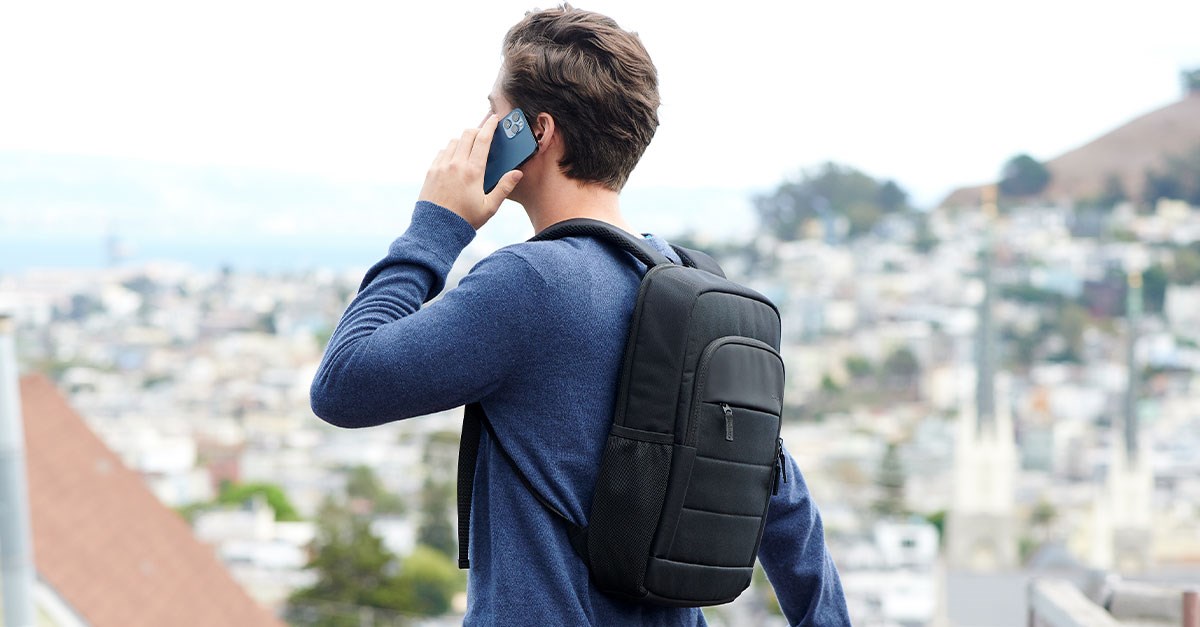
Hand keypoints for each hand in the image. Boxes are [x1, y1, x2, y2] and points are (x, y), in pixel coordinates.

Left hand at [418, 115, 522, 229]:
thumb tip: (517, 173)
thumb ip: (504, 188)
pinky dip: (450, 150)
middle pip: (467, 135)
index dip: (490, 126)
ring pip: (453, 141)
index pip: (483, 139)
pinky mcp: (431, 171)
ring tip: (470, 147)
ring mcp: (441, 166)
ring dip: (463, 140)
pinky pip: (442, 152)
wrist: (436, 229)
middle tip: (484, 133)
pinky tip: (455, 158)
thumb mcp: (489, 207)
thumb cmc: (465, 220)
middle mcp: (456, 164)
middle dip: (477, 130)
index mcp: (473, 171)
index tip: (494, 118)